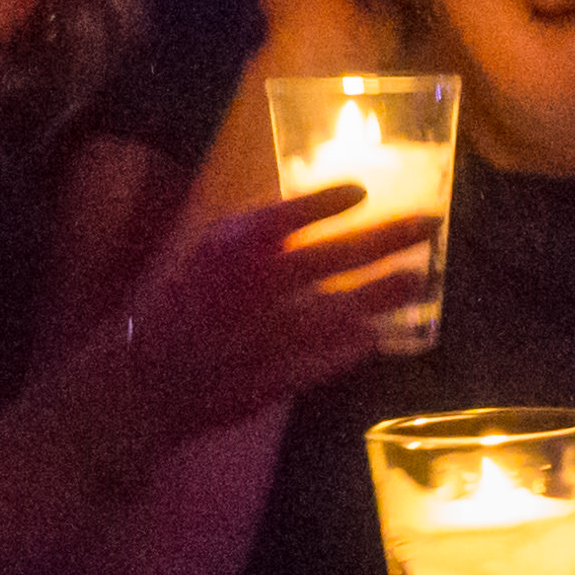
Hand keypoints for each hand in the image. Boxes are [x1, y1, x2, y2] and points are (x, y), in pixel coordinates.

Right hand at [113, 186, 438, 445]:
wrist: (144, 382)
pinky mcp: (277, 376)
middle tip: (430, 225)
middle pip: (332, 255)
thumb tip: (308, 213)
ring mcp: (268, 335)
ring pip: (342, 308)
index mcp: (227, 250)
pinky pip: (328, 358)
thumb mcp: (205, 255)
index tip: (363, 191)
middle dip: (387, 238)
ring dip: (384, 292)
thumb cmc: (176, 310)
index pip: (287, 215)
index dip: (327, 201)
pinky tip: (374, 336)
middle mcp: (252, 287)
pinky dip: (352, 346)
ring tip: (417, 280)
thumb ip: (252, 236)